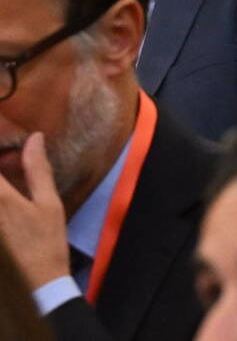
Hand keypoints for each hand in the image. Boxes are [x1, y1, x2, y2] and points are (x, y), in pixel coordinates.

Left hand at [0, 133, 72, 289]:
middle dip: (3, 174)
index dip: (0, 151)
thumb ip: (37, 170)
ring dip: (3, 185)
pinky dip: (2, 199)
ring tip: (9, 185)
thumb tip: (35, 138)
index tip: (7, 146)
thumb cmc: (46, 241)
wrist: (36, 282)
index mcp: (1, 198)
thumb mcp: (48, 204)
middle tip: (10, 168)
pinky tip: (8, 204)